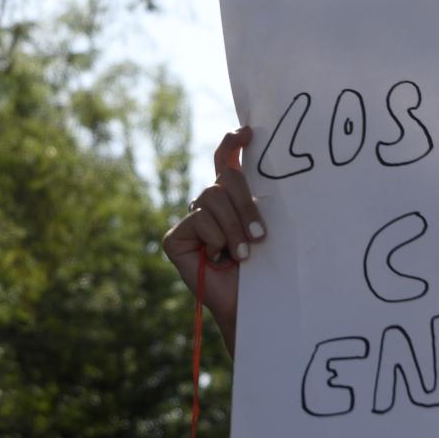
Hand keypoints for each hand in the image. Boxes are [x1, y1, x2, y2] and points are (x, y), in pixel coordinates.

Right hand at [159, 130, 259, 354]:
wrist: (250, 305)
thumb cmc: (264, 270)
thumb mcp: (264, 228)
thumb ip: (256, 200)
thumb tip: (256, 167)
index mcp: (230, 201)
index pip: (226, 163)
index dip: (232, 144)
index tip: (248, 132)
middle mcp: (207, 206)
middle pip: (224, 180)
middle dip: (245, 206)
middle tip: (260, 236)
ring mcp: (189, 222)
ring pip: (211, 198)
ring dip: (233, 227)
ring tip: (244, 253)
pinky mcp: (174, 239)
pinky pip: (198, 220)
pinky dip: (214, 238)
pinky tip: (217, 258)